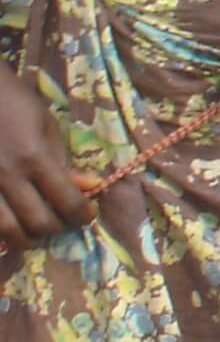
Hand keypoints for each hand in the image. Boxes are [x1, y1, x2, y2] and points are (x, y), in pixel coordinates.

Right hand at [0, 69, 92, 249]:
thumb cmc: (14, 104)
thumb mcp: (46, 126)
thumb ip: (63, 160)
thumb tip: (89, 187)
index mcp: (33, 157)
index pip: (67, 201)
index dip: (82, 215)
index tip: (87, 216)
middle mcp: (6, 176)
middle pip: (38, 223)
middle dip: (56, 228)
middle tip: (60, 222)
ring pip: (6, 232)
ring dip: (25, 238)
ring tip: (33, 231)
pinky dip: (0, 230)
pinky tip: (9, 223)